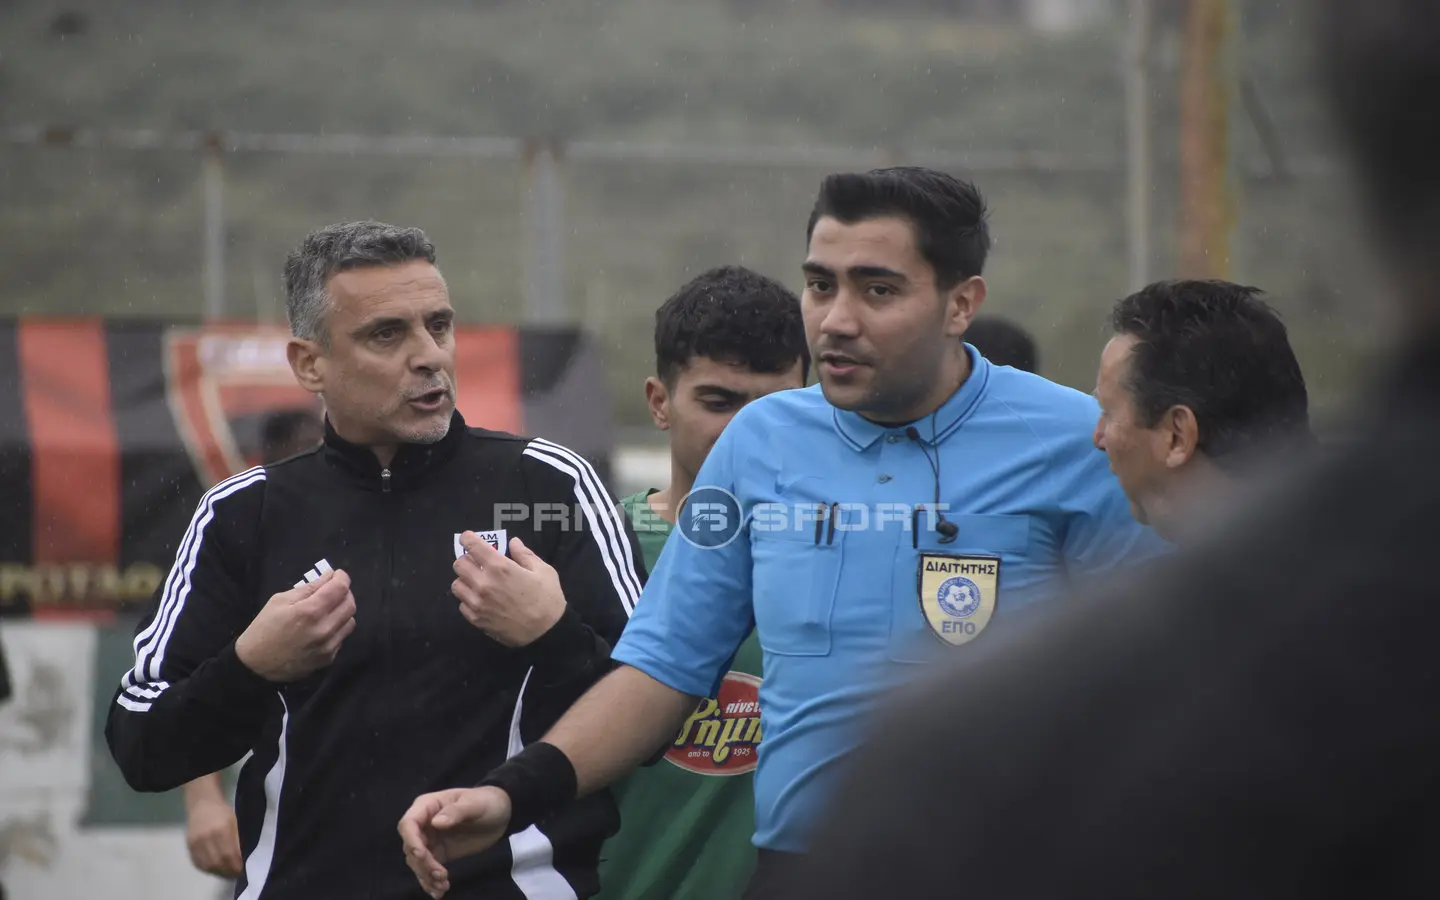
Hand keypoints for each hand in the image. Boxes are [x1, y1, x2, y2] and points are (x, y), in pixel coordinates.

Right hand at [185, 794, 241, 878]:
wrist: (202, 802)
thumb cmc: (222, 811)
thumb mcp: (235, 822)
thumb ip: (237, 840)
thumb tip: (241, 859)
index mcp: (222, 830)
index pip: (229, 854)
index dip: (236, 865)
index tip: (242, 870)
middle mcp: (207, 838)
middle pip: (217, 862)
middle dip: (228, 872)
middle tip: (235, 874)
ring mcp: (196, 842)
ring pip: (207, 865)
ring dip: (218, 873)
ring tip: (226, 873)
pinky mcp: (189, 845)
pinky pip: (198, 863)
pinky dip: (207, 869)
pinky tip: (215, 869)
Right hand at [235, 569, 355, 681]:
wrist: (254, 664)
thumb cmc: (263, 628)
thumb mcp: (279, 601)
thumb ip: (308, 588)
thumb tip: (329, 577)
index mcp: (310, 611)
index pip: (340, 589)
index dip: (342, 578)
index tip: (337, 575)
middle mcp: (324, 629)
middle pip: (350, 605)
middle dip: (345, 593)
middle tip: (333, 590)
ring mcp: (328, 647)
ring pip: (350, 622)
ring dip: (343, 611)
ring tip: (329, 609)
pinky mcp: (328, 659)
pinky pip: (342, 638)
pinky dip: (337, 628)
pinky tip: (323, 627)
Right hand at [398, 786, 512, 897]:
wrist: (500, 814)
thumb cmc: (486, 802)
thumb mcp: (474, 804)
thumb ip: (456, 811)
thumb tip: (436, 823)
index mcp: (428, 806)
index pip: (409, 824)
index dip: (411, 840)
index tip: (422, 855)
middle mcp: (424, 824)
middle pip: (410, 847)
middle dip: (422, 864)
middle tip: (441, 875)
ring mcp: (430, 840)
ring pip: (417, 862)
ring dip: (426, 876)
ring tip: (443, 886)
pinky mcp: (439, 854)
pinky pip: (428, 869)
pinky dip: (430, 882)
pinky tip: (439, 891)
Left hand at [452, 535, 564, 646]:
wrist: (547, 633)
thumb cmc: (547, 599)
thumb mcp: (543, 571)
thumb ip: (525, 554)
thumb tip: (513, 542)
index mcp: (500, 567)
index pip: (473, 546)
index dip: (468, 539)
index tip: (468, 538)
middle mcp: (483, 583)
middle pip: (459, 564)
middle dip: (467, 559)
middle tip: (478, 563)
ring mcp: (477, 603)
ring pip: (456, 585)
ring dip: (465, 580)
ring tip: (478, 582)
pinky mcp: (476, 619)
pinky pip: (462, 604)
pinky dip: (468, 599)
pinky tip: (481, 600)